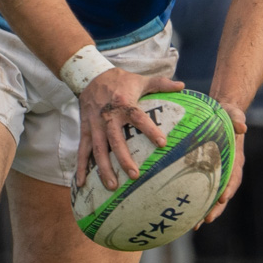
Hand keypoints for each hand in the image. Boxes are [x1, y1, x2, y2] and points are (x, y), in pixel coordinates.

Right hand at [76, 68, 184, 190]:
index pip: (138, 118)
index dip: (150, 130)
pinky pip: (82, 150)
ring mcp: (95, 125)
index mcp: (123, 103)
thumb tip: (182, 86)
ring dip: (104, 168)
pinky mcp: (85, 130)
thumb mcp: (140, 80)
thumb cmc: (120, 80)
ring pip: (98, 149)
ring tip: (112, 186)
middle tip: (134, 175)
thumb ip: (161, 84)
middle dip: (123, 158)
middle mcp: (108, 116)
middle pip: (115, 139)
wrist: (90, 76)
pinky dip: (80, 167)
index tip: (163, 143)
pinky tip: (81, 183)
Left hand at [201, 102, 248, 224]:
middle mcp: (227, 171)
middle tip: (205, 220)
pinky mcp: (205, 173)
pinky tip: (180, 211)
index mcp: (235, 161)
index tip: (223, 197)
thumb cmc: (228, 115)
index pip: (234, 178)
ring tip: (192, 226)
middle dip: (215, 209)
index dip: (229, 188)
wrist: (222, 115)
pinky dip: (192, 200)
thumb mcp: (234, 114)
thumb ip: (238, 119)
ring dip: (203, 211)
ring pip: (211, 197)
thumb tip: (242, 126)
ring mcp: (217, 174)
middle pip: (223, 194)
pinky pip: (199, 189)